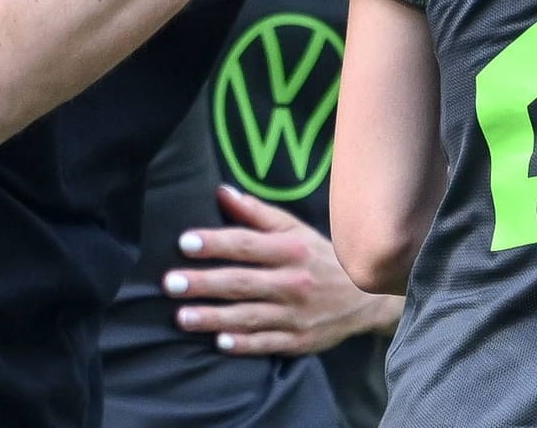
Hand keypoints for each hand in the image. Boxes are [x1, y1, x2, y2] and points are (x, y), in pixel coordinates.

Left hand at [167, 185, 403, 356]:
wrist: (366, 295)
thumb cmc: (321, 257)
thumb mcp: (296, 230)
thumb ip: (258, 214)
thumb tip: (222, 192)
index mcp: (291, 250)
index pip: (247, 244)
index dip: (216, 242)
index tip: (185, 242)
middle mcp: (293, 281)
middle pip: (242, 281)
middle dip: (205, 283)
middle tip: (171, 283)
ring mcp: (296, 313)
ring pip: (249, 315)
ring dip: (214, 317)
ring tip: (182, 316)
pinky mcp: (298, 340)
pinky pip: (267, 342)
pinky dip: (245, 343)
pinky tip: (220, 342)